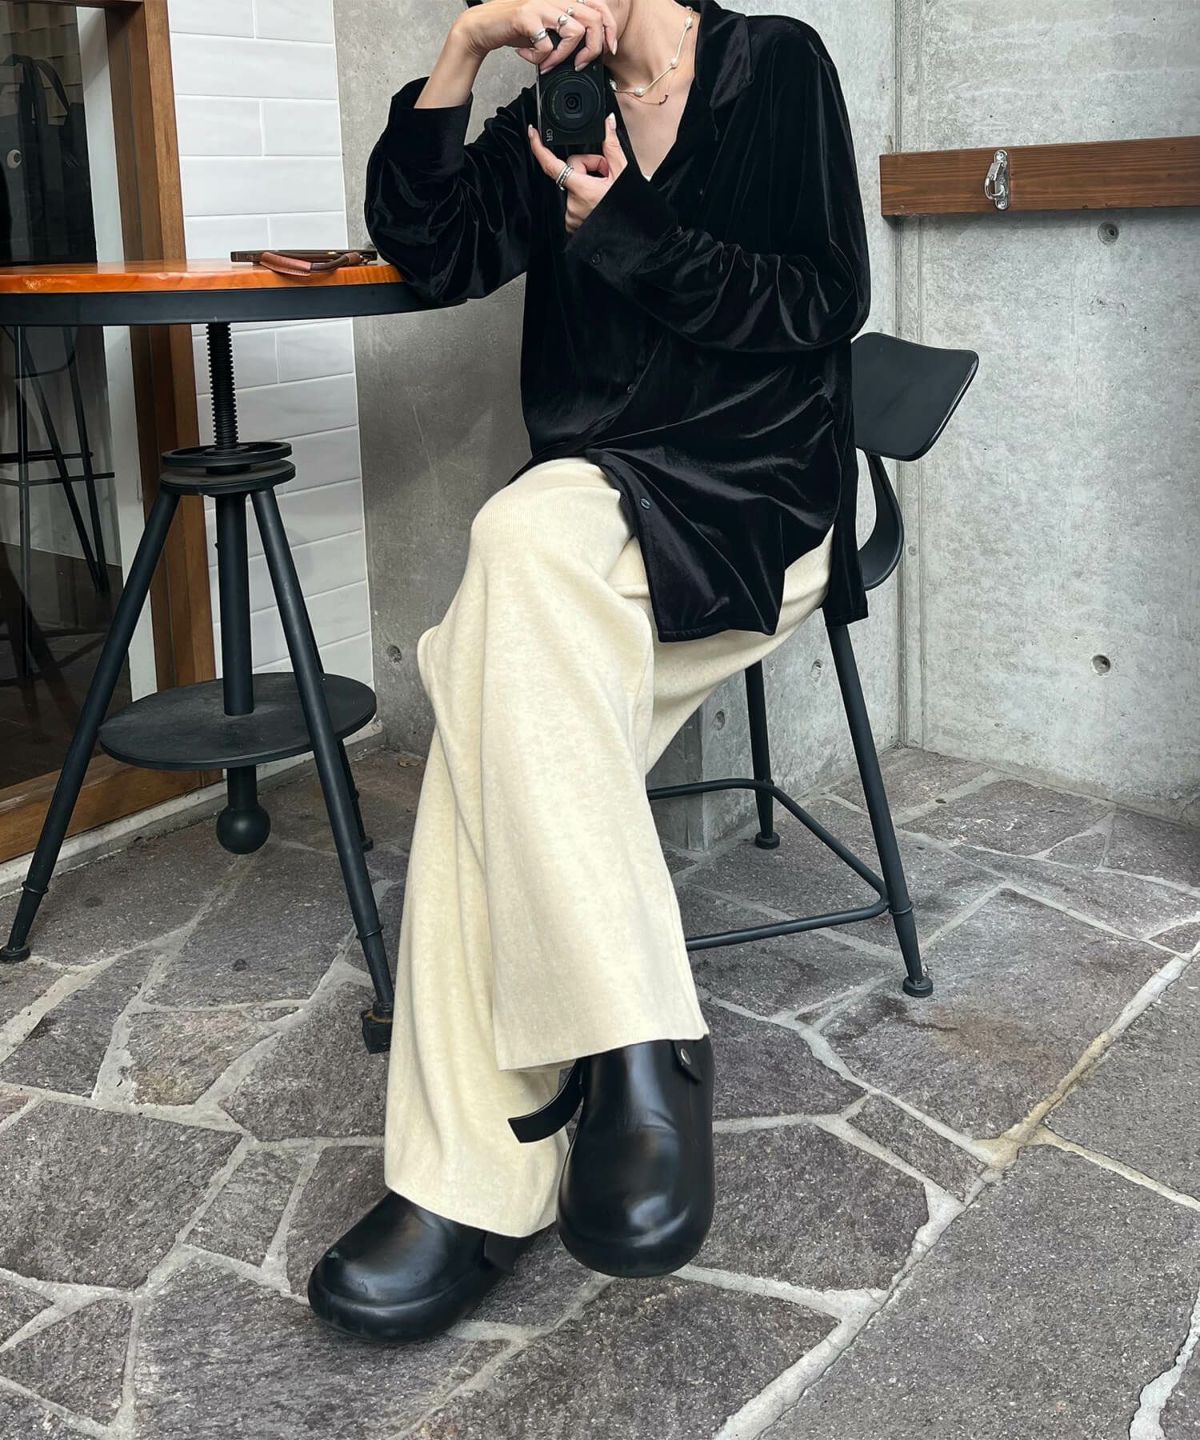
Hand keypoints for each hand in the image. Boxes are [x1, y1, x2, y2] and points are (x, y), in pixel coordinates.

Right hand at [452, 0, 617, 69]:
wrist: (484, 26)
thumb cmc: (517, 29)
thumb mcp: (549, 30)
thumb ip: (568, 36)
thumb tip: (588, 53)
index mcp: (564, 0)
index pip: (599, 6)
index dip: (609, 28)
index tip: (608, 49)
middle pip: (594, 20)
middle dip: (592, 49)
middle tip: (579, 64)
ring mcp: (542, 5)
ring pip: (574, 32)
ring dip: (563, 56)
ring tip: (548, 63)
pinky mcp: (527, 16)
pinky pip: (547, 45)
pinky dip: (539, 58)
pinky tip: (528, 55)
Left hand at [528, 113, 627, 233]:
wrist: (630, 232)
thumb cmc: (629, 207)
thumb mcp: (622, 173)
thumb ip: (611, 146)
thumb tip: (608, 123)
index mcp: (582, 190)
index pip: (552, 165)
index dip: (540, 147)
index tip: (533, 134)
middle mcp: (573, 204)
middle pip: (571, 171)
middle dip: (587, 167)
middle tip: (605, 176)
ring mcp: (571, 216)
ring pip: (572, 186)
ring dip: (586, 183)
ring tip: (603, 190)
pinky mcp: (572, 224)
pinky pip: (572, 201)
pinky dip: (583, 198)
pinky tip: (597, 201)